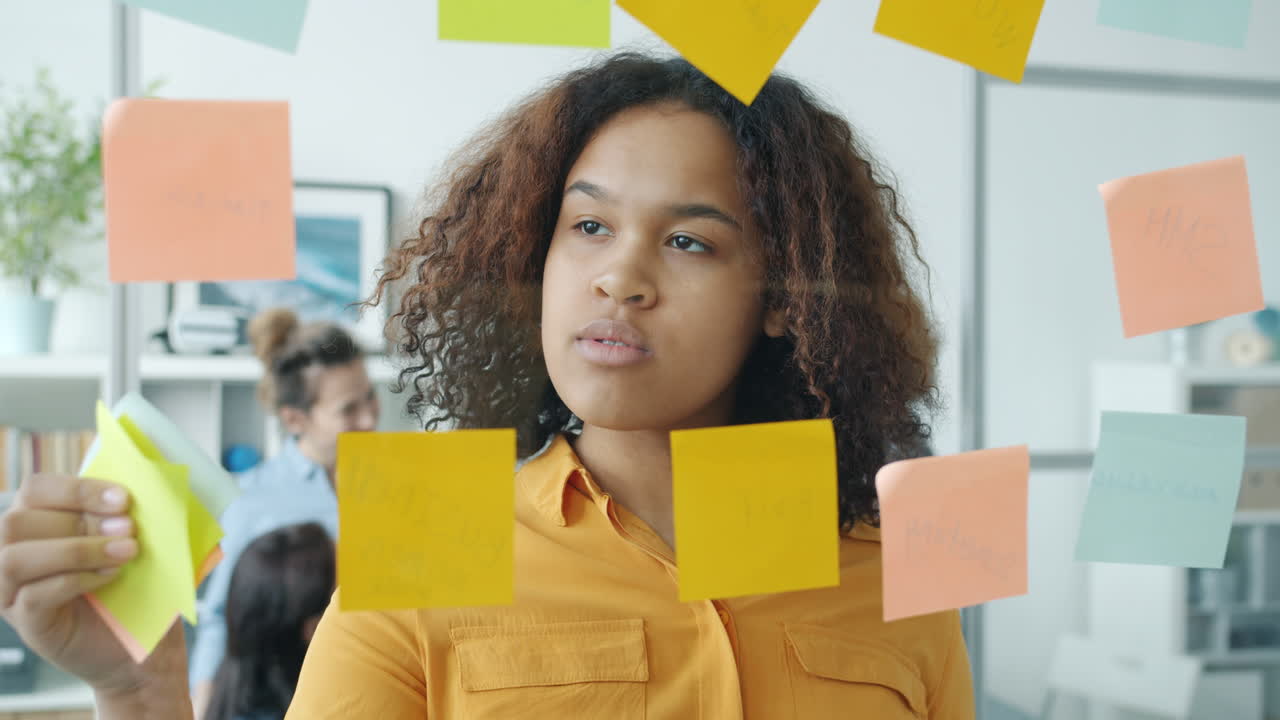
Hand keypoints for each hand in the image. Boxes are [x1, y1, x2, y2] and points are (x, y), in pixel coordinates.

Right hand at [0, 473, 184, 694]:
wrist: (147, 647)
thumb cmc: (138, 586)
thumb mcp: (135, 540)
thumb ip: (128, 511)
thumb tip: (149, 478)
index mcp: (39, 523)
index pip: (36, 489)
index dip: (77, 488)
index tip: (124, 498)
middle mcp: (14, 554)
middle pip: (18, 520)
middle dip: (80, 520)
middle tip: (130, 529)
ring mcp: (13, 592)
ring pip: (15, 557)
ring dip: (76, 549)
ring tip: (125, 553)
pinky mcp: (28, 624)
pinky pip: (33, 595)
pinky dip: (75, 580)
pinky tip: (110, 578)